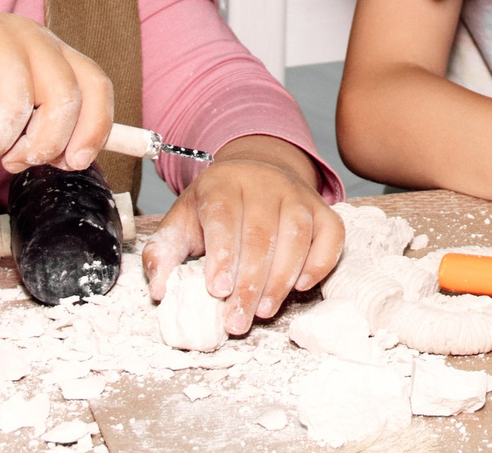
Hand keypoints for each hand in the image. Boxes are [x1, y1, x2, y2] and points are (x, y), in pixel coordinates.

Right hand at [0, 0, 114, 173]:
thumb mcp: (6, 99)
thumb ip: (36, 122)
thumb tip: (68, 159)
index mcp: (53, 52)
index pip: (95, 87)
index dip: (93, 128)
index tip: (73, 163)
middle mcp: (33, 38)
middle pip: (63, 99)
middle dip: (41, 145)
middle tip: (11, 162)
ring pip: (17, 104)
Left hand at [142, 137, 341, 334]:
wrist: (255, 173)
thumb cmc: (216, 208)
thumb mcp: (182, 222)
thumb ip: (164, 253)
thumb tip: (161, 289)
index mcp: (223, 182)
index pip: (224, 215)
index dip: (222, 253)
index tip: (217, 290)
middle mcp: (264, 182)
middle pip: (260, 232)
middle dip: (250, 281)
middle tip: (238, 319)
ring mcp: (298, 193)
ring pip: (296, 233)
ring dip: (282, 277)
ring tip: (265, 311)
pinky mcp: (322, 209)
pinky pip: (330, 234)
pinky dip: (320, 262)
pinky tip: (301, 287)